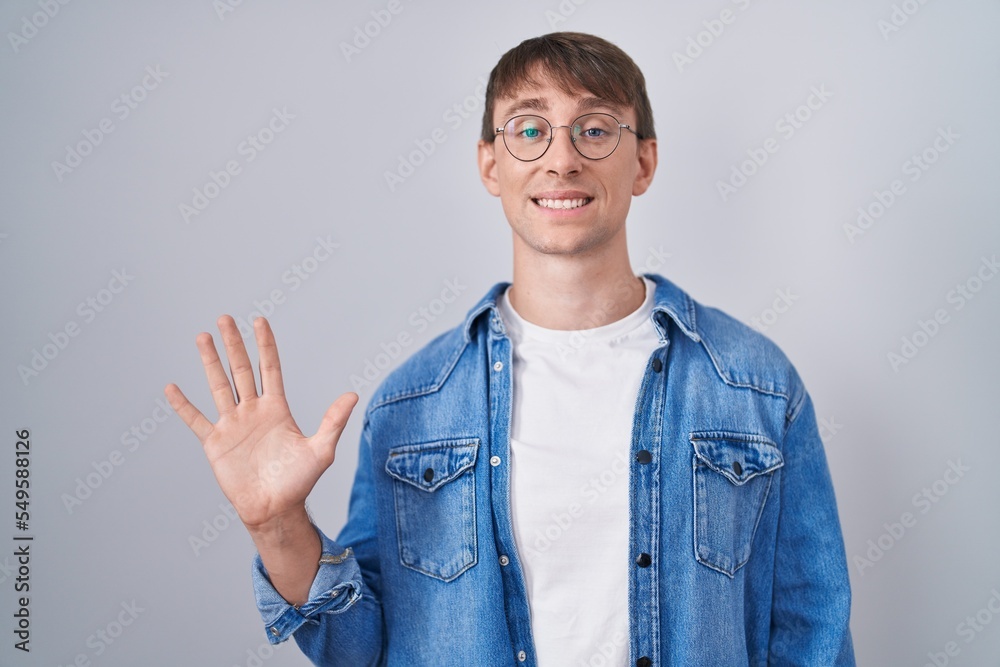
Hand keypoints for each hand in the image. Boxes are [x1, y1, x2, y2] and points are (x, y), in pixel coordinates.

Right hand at [164, 315, 357, 531]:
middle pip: (241, 370)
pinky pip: (196, 420)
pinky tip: (171, 387)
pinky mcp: (216, 443)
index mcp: (277, 409)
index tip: (259, 320)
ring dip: (210, 362)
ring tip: (202, 337)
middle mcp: (253, 411)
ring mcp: (233, 425)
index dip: (265, 345)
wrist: (275, 510)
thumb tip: (353, 395)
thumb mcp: (321, 450)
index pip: (269, 368)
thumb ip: (333, 421)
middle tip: (224, 318)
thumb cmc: (299, 482)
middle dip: (234, 343)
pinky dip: (183, 405)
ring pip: (218, 386)